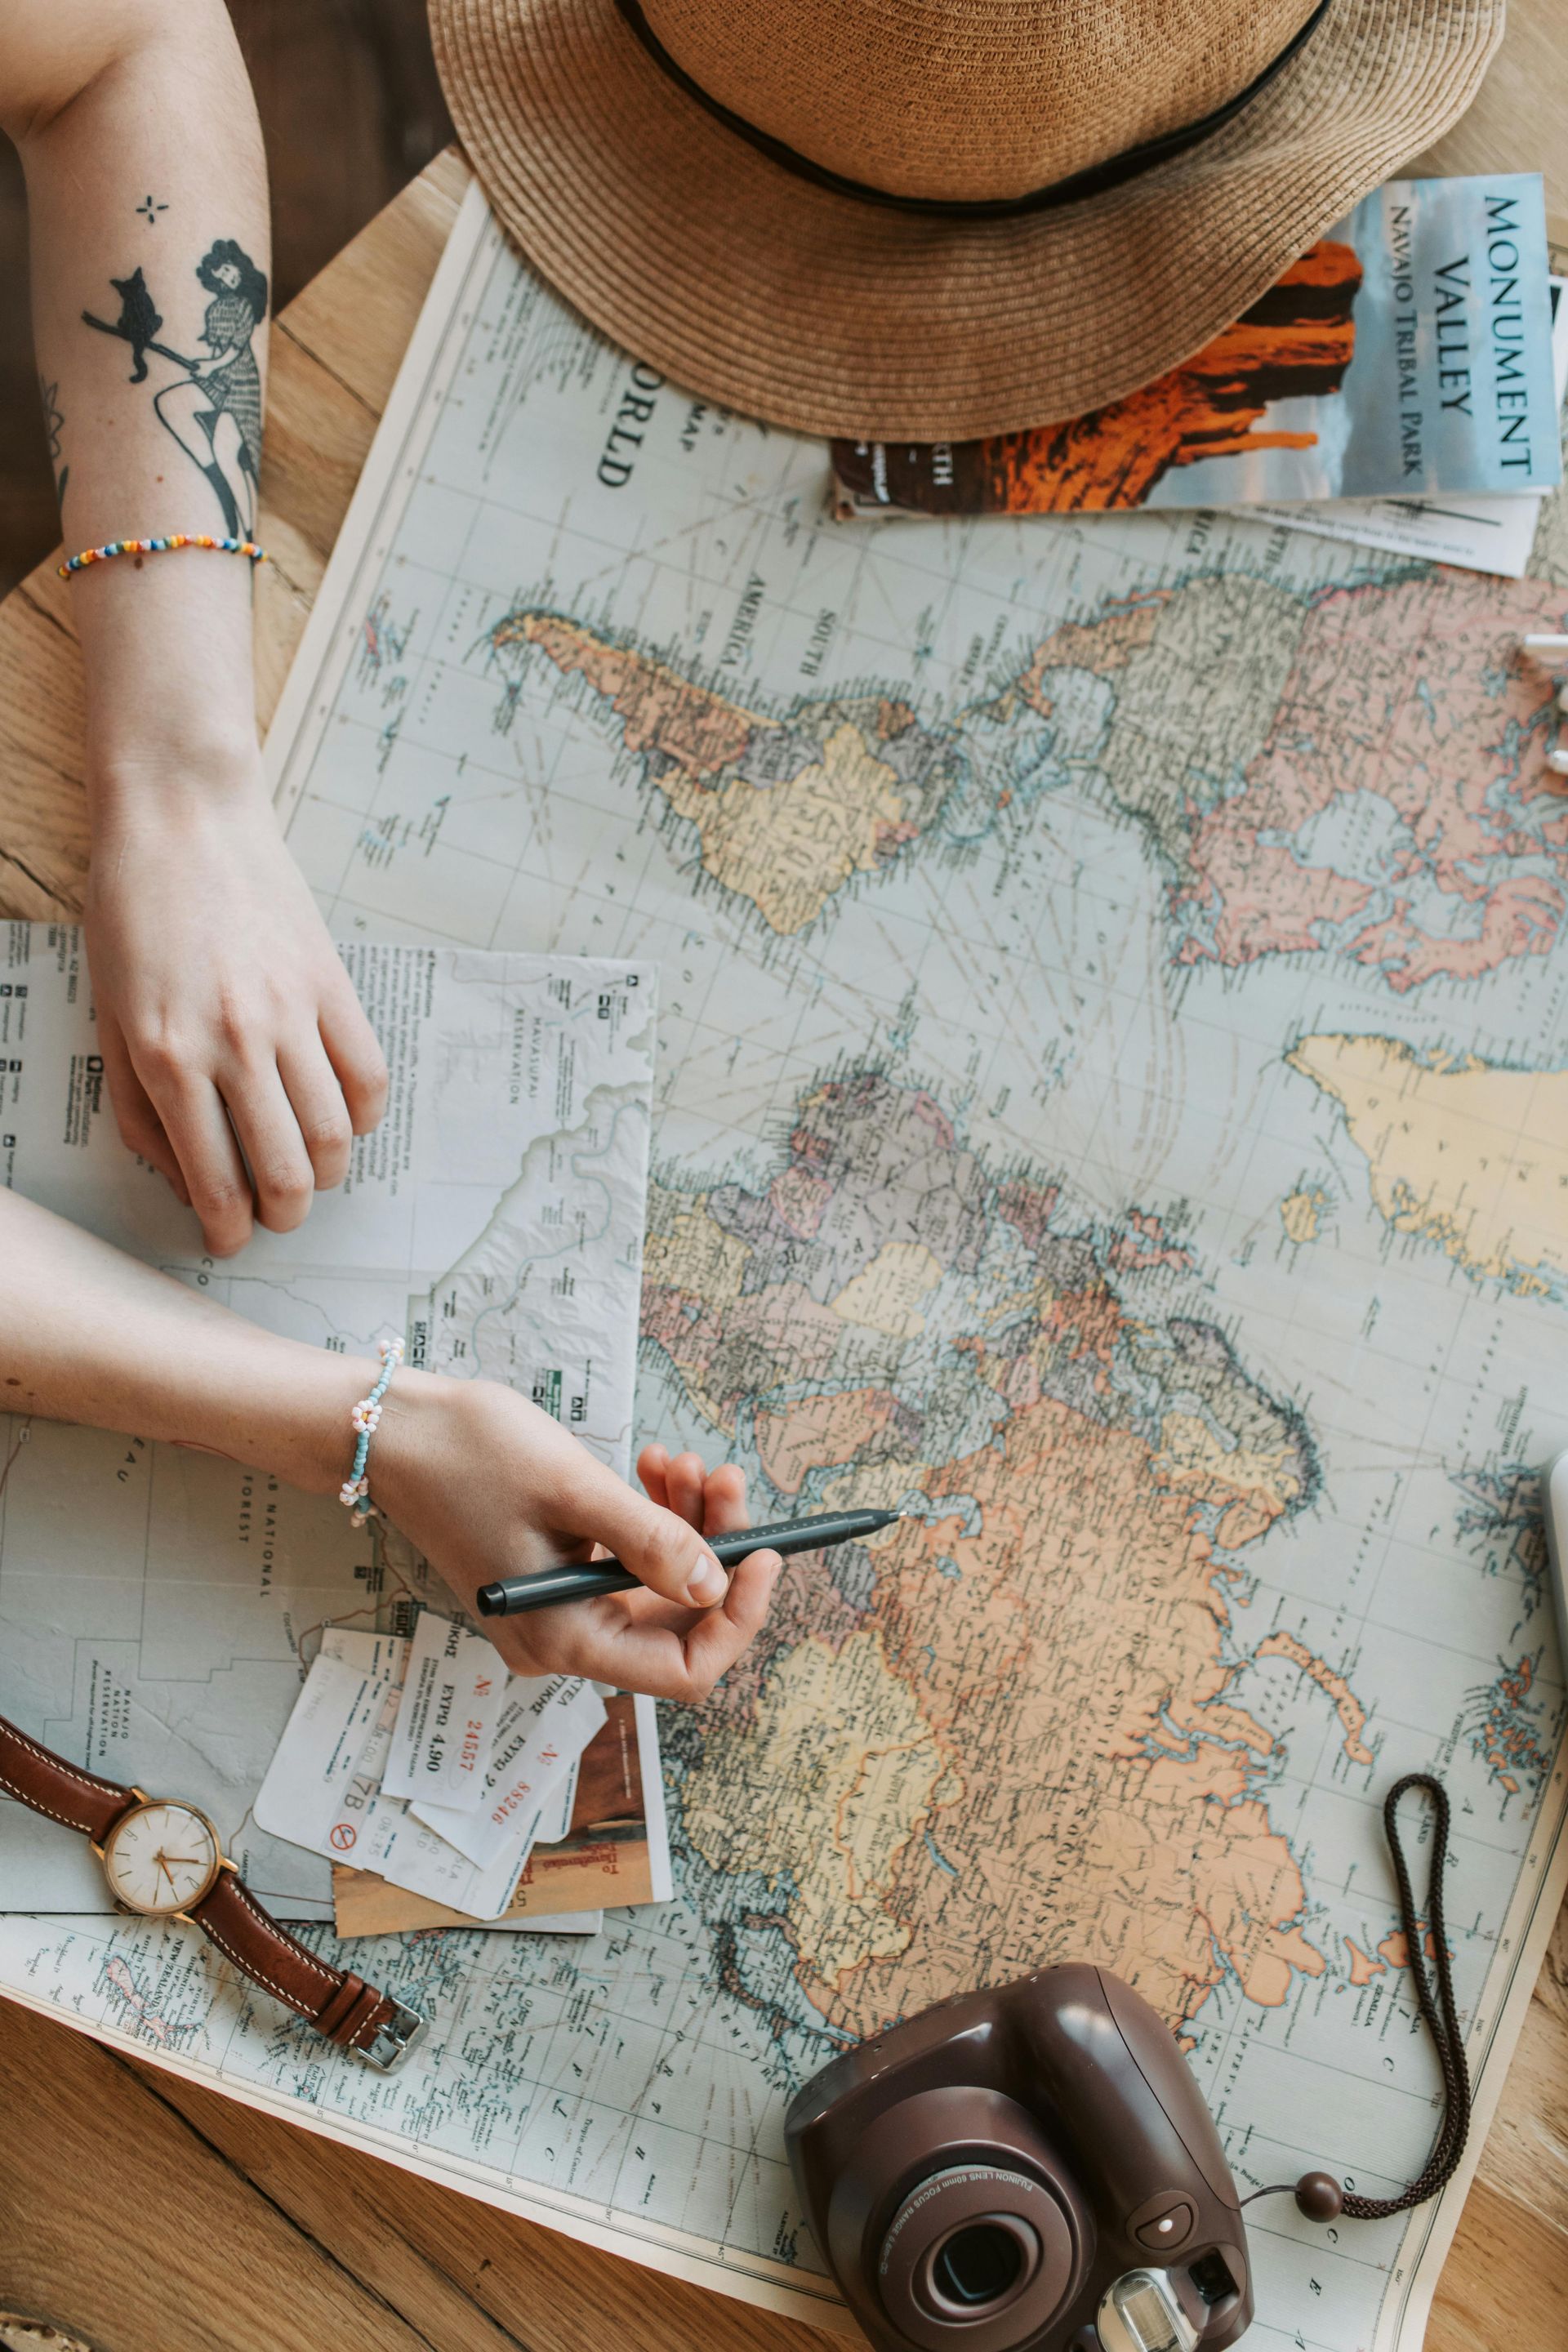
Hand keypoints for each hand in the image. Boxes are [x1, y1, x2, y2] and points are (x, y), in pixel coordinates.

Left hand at [84, 761, 387, 1254]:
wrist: (183, 817)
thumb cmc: (132, 912)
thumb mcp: (107, 1015)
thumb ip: (139, 1103)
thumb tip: (180, 1174)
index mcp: (167, 1056)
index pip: (214, 1179)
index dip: (227, 1229)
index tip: (230, 1240)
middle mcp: (234, 1042)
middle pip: (285, 1171)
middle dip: (284, 1216)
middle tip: (277, 1219)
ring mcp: (290, 1013)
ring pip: (334, 1133)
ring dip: (328, 1175)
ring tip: (312, 1178)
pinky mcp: (331, 983)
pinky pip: (368, 1075)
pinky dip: (365, 1115)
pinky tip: (345, 1119)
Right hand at [372, 1373, 782, 1701]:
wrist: (395, 1430)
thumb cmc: (470, 1452)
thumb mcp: (574, 1489)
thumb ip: (650, 1543)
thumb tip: (715, 1586)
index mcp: (562, 1638)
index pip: (683, 1670)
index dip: (736, 1618)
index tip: (766, 1553)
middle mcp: (560, 1640)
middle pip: (676, 1621)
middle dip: (715, 1549)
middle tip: (721, 1476)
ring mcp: (555, 1610)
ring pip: (656, 1585)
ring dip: (684, 1524)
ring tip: (680, 1461)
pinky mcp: (552, 1577)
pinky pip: (624, 1563)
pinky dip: (649, 1519)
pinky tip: (651, 1468)